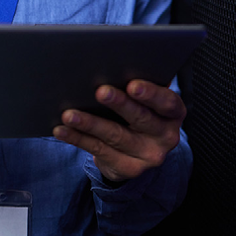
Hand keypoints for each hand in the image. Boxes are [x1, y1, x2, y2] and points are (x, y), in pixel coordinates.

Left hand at [52, 79, 186, 182]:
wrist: (140, 152)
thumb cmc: (140, 113)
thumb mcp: (147, 101)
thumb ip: (139, 86)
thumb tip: (113, 67)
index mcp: (173, 113)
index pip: (167, 102)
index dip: (151, 94)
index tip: (132, 84)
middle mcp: (166, 136)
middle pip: (141, 119)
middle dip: (119, 104)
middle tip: (100, 91)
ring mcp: (148, 156)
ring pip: (116, 136)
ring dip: (90, 123)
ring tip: (69, 113)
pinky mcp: (129, 169)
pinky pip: (100, 151)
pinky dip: (78, 138)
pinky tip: (63, 129)